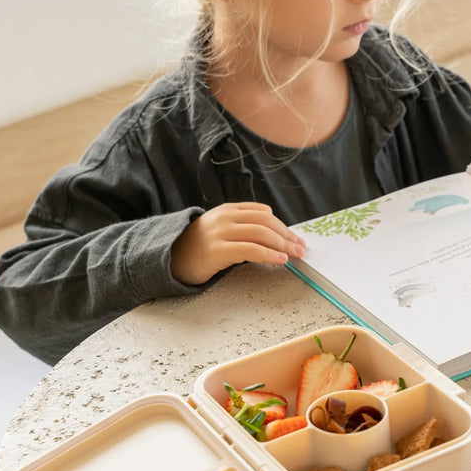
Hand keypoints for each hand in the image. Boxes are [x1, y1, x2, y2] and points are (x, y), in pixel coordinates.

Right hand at [170, 202, 305, 285]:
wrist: (169, 259)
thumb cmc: (199, 247)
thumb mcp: (221, 229)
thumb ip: (243, 227)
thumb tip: (275, 236)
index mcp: (228, 210)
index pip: (263, 212)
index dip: (283, 225)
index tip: (295, 238)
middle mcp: (225, 217)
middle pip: (265, 221)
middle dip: (287, 235)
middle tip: (301, 247)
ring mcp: (220, 232)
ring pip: (260, 233)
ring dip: (282, 244)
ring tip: (295, 254)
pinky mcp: (217, 250)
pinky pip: (249, 250)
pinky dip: (268, 254)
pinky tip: (280, 260)